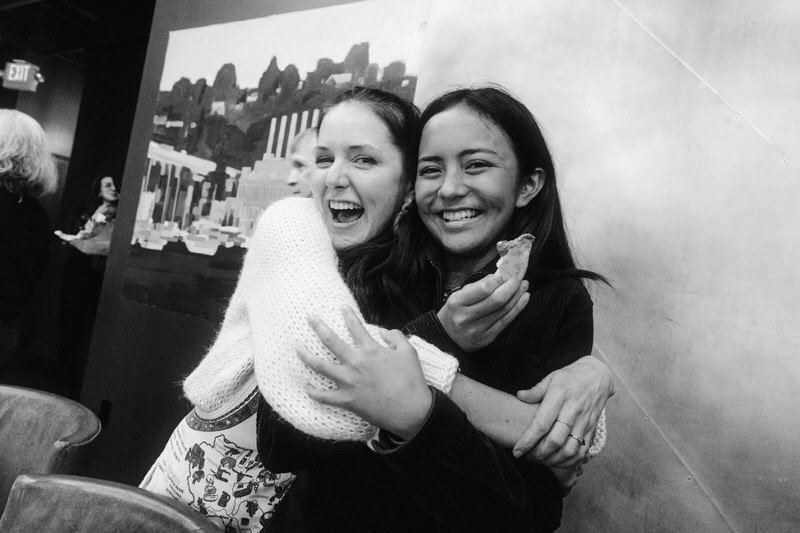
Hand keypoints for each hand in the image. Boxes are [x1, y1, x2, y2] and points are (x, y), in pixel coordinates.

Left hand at [299, 306, 432, 439]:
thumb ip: (396, 337)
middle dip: (318, 326)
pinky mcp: (347, 400)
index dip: (347, 314)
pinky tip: (306, 386)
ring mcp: (349, 382)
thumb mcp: (409, 352)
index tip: (341, 307)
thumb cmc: (412, 381)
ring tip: (297, 347)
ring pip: (320, 366)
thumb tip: (383, 331)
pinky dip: (313, 392)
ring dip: (306, 355)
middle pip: (330, 340)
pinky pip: (324, 396)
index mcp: (371, 349)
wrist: (411, 411)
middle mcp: (356, 362)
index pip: (355, 326)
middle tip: (310, 318)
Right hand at [437, 273, 529, 351]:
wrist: (445, 338)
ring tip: (524, 286)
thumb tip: (500, 277)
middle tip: (518, 279)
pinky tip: (524, 298)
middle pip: (497, 300)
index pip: (484, 289)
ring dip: (517, 296)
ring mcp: (477, 330)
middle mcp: (466, 317)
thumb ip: (478, 286)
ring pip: (504, 310)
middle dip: (511, 287)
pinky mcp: (486, 339)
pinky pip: (506, 322)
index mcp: (457, 303)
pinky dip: (517, 309)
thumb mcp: (458, 296)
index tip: (506, 274)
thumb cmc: (454, 312)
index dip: (499, 280)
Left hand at [512, 356, 613, 466]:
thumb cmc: (570, 377)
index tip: (517, 451)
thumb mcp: (551, 378)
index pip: (542, 424)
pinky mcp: (592, 429)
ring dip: (553, 460)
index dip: (528, 440)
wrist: (598, 376)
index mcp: (560, 396)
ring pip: (570, 449)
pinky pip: (582, 451)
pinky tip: (557, 461)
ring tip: (540, 460)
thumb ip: (535, 390)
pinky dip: (570, 461)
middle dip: (539, 454)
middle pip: (556, 440)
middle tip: (528, 457)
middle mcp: (573, 410)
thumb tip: (519, 396)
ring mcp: (584, 421)